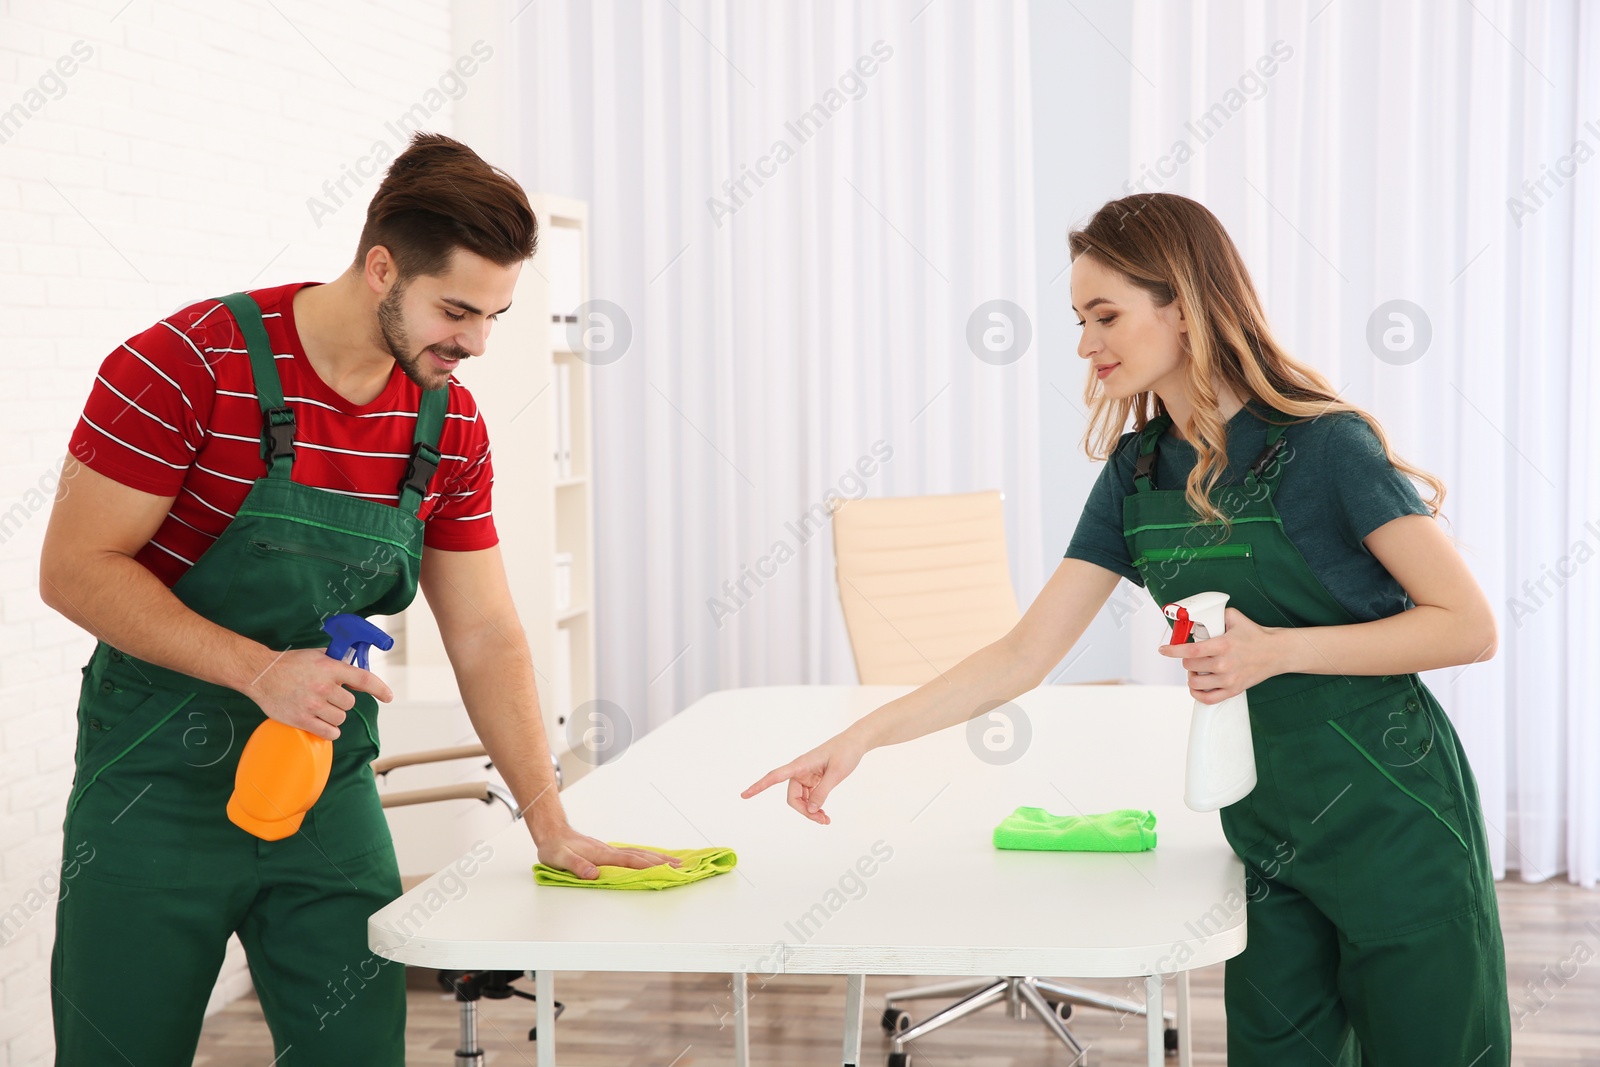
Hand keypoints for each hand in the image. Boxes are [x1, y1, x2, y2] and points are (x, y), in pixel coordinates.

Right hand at [242, 646, 393, 740]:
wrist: (261, 674)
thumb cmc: (290, 664)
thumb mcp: (318, 656)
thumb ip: (339, 664)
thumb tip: (359, 677)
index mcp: (329, 668)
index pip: (363, 679)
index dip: (380, 688)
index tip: (389, 696)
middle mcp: (323, 686)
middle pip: (350, 703)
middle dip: (343, 702)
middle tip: (328, 696)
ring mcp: (312, 704)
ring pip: (340, 718)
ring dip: (334, 715)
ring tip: (320, 707)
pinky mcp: (301, 719)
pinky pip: (329, 732)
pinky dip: (329, 730)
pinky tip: (322, 723)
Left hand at [535, 827, 681, 879]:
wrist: (553, 833)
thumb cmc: (555, 848)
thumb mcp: (560, 858)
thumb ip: (577, 866)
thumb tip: (594, 875)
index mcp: (602, 854)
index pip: (630, 861)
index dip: (649, 866)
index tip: (666, 870)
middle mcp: (610, 850)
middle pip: (641, 855)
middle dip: (661, 861)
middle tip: (681, 866)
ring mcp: (610, 850)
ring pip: (639, 853)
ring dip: (657, 857)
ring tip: (675, 862)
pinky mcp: (608, 851)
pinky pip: (632, 853)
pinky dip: (646, 856)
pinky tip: (652, 858)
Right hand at [741, 732, 865, 824]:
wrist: (855, 743)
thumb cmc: (845, 752)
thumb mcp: (836, 773)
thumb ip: (822, 792)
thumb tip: (811, 809)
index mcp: (800, 764)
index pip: (775, 776)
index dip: (759, 786)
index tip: (744, 795)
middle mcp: (800, 771)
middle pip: (793, 798)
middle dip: (805, 812)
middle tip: (822, 821)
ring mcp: (806, 776)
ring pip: (801, 800)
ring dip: (811, 812)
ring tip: (826, 820)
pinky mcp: (813, 780)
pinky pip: (809, 798)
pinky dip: (815, 807)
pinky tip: (824, 815)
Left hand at [1159, 607, 1283, 703]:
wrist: (1276, 652)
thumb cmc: (1255, 636)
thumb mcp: (1234, 618)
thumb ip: (1215, 615)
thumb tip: (1198, 616)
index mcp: (1223, 645)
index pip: (1191, 650)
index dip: (1173, 650)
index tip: (1164, 650)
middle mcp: (1225, 664)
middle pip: (1190, 666)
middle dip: (1186, 659)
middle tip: (1192, 655)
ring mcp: (1229, 680)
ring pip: (1195, 683)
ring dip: (1191, 675)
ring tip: (1197, 668)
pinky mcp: (1233, 690)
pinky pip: (1208, 699)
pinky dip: (1198, 694)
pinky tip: (1198, 685)